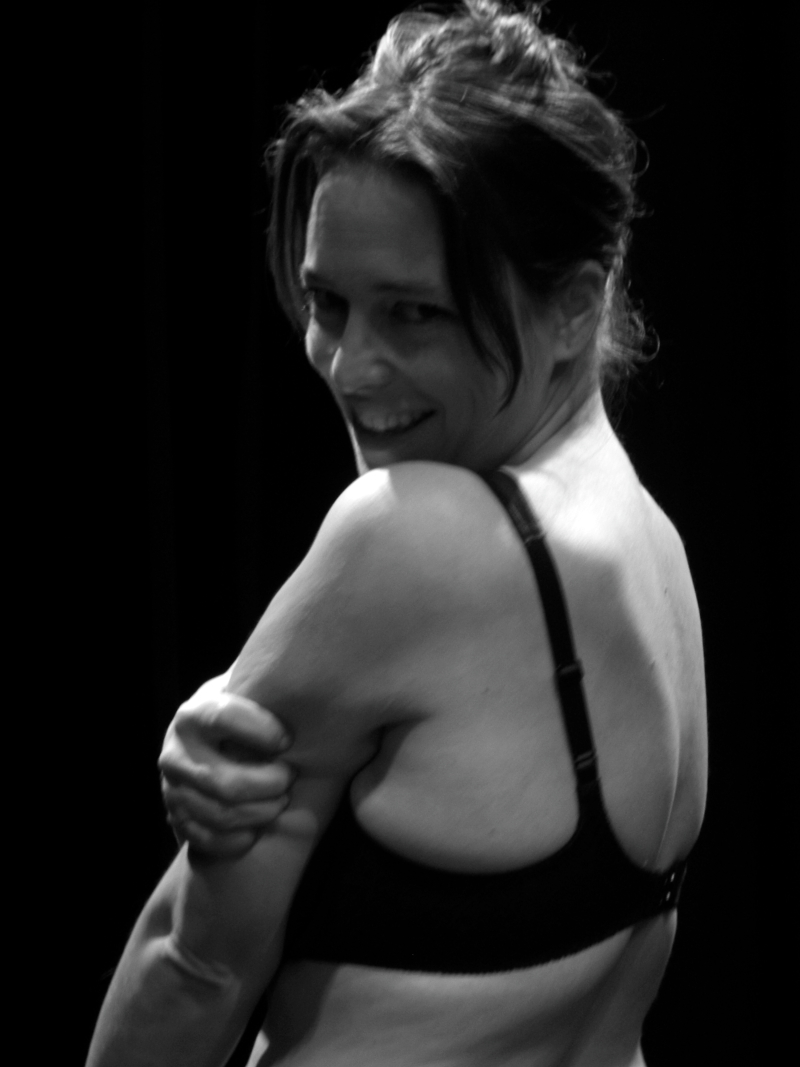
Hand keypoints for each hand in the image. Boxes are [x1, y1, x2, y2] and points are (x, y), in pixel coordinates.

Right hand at [159, 682, 293, 858]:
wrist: (205, 742)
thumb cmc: (242, 715)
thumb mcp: (245, 690)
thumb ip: (265, 682)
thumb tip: (302, 666)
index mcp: (193, 715)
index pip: (222, 719)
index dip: (259, 730)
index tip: (288, 740)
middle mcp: (175, 753)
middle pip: (224, 782)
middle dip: (268, 784)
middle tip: (291, 777)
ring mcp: (172, 790)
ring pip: (219, 815)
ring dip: (260, 813)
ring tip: (282, 801)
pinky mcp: (177, 819)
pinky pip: (207, 840)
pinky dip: (237, 840)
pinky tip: (258, 830)